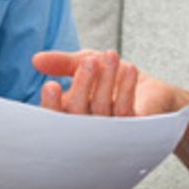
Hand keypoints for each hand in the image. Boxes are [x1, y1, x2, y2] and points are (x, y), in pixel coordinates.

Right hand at [32, 49, 177, 116]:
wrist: (152, 91)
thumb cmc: (113, 78)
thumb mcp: (84, 63)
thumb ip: (62, 62)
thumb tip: (36, 60)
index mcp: (71, 116)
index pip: (54, 116)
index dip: (51, 104)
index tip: (51, 85)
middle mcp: (87, 129)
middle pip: (77, 114)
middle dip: (82, 86)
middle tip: (88, 62)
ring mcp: (110, 133)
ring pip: (102, 110)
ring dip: (106, 80)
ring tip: (110, 56)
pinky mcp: (134, 130)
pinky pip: (126, 112)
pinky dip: (126, 88)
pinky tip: (129, 69)